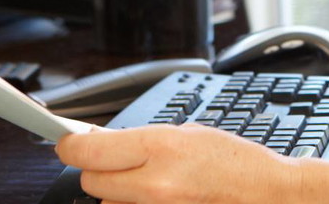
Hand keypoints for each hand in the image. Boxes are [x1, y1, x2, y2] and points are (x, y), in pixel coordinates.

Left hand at [56, 124, 299, 203]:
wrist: (264, 193)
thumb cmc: (234, 161)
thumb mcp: (187, 132)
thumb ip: (141, 138)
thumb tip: (101, 140)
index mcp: (160, 148)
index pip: (89, 151)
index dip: (70, 145)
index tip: (65, 141)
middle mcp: (154, 184)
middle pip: (91, 182)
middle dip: (96, 169)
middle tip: (113, 159)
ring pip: (107, 203)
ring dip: (117, 191)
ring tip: (149, 179)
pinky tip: (157, 194)